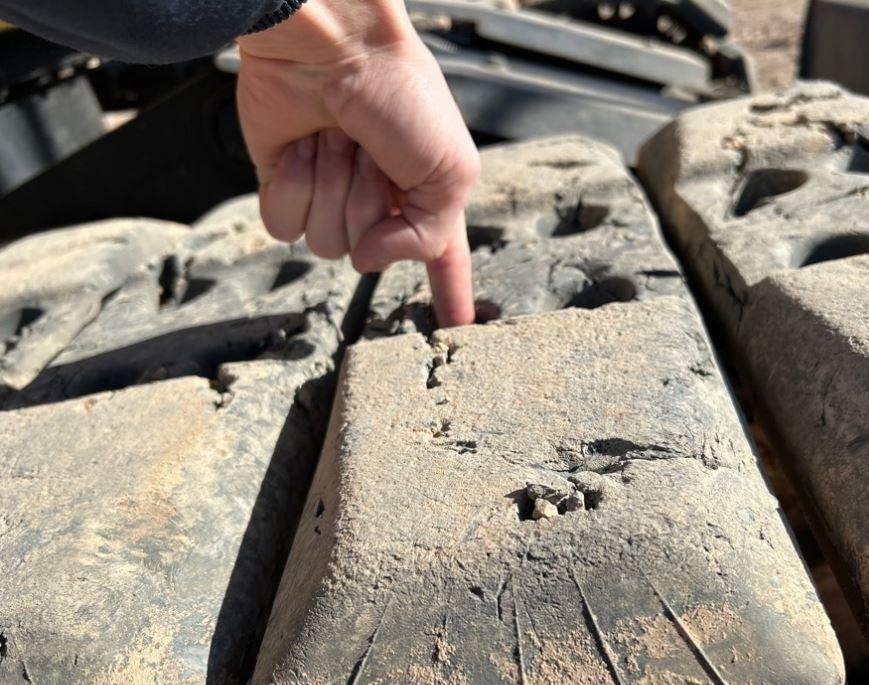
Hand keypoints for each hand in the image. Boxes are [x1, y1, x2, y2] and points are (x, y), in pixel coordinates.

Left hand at [236, 0, 478, 325]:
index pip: (444, 257)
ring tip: (338, 139)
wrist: (335, 46)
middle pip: (368, 253)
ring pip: (323, 243)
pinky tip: (302, 148)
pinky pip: (283, 226)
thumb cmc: (402, 96)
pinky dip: (293, 187)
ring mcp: (329, 191)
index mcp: (426, 194)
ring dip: (332, 188)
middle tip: (374, 151)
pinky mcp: (284, 180)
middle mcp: (377, 199)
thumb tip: (366, 262)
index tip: (458, 327)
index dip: (451, 293)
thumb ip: (429, 237)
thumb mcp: (452, 171)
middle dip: (369, 201)